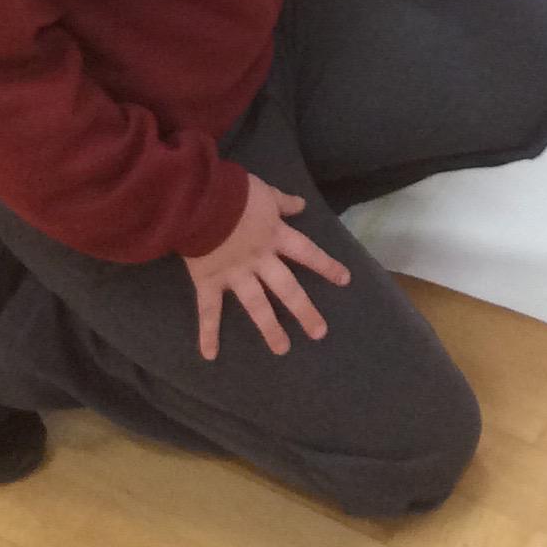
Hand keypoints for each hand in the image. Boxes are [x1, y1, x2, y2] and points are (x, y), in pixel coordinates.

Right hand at [181, 173, 351, 360]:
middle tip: (319, 333)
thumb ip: (283, 202)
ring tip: (282, 349)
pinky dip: (208, 332)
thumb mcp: (266, 191)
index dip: (326, 266)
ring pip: (256, 305)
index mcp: (275, 237)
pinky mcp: (209, 281)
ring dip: (270, 328)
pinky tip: (210, 354)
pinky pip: (208, 310)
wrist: (201, 199)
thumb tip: (302, 205)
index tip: (344, 281)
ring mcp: (235, 274)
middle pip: (287, 288)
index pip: (307, 253)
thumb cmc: (234, 192)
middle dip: (304, 311)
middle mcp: (260, 260)